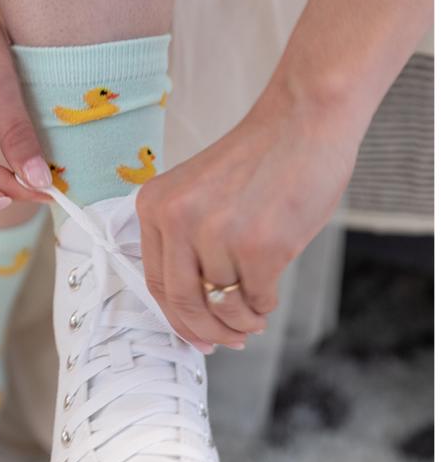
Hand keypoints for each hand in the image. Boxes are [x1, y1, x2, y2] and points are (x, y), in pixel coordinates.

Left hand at [136, 84, 359, 350]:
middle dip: (207, 331)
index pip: (156, 283)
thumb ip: (186, 242)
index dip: (176, 319)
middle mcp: (178, 219)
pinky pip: (256, 299)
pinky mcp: (260, 246)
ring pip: (223, 304)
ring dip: (242, 320)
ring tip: (255, 318)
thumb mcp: (198, 194)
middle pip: (183, 302)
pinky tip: (270, 296)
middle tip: (228, 341)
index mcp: (155, 205)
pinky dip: (265, 306)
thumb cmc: (261, 158)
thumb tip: (195, 310)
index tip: (195, 336)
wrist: (305, 119)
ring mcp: (218, 233)